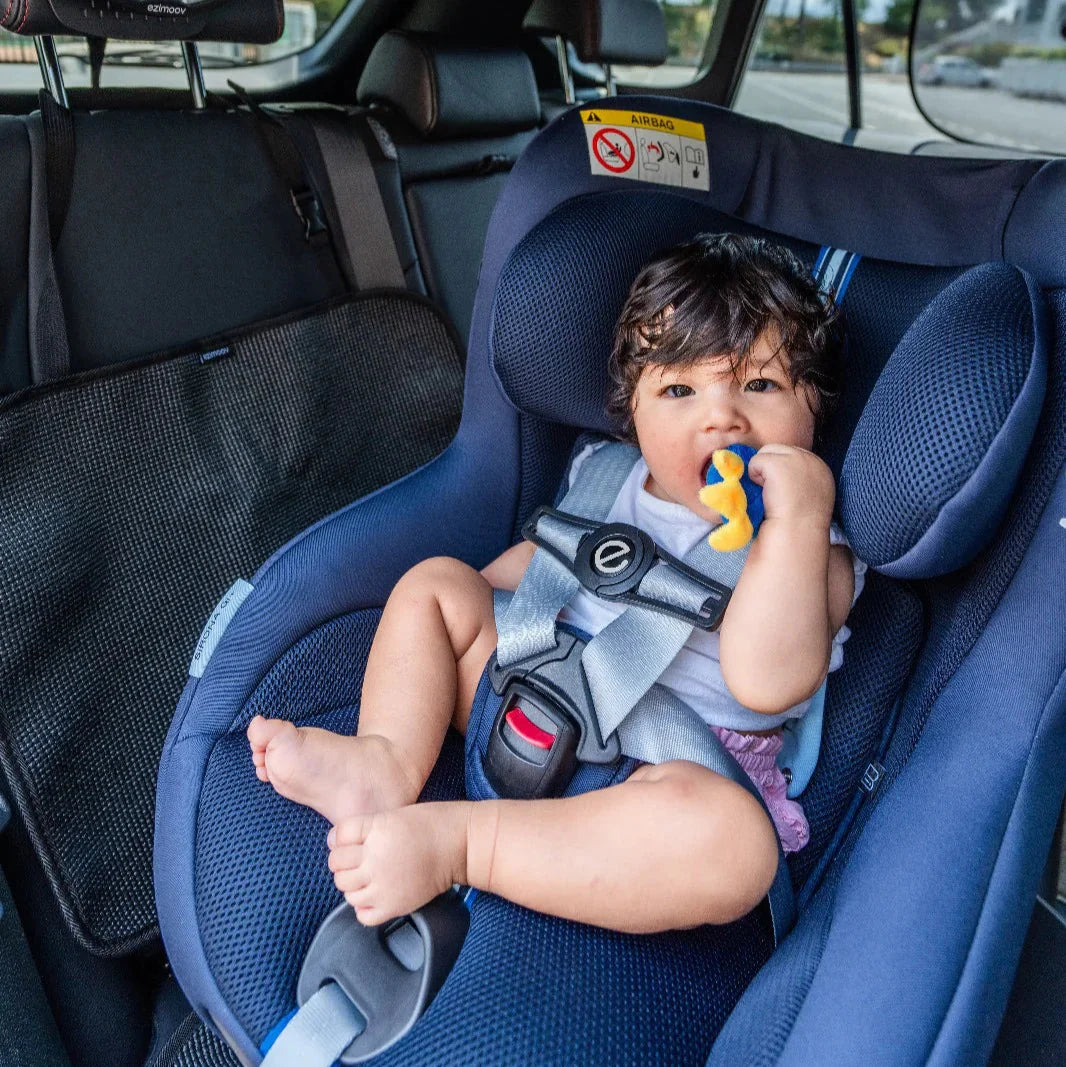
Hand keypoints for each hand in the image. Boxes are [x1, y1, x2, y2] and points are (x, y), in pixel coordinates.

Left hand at [327, 803, 468, 925]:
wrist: (458, 846)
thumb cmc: (430, 825)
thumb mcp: (392, 815)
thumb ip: (363, 828)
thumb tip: (336, 842)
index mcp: (376, 832)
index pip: (337, 838)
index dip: (340, 839)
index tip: (349, 842)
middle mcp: (375, 860)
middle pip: (337, 866)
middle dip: (343, 862)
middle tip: (358, 860)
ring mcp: (384, 886)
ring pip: (346, 891)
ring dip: (352, 884)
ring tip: (367, 877)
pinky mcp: (394, 906)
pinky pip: (363, 915)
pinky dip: (364, 907)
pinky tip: (374, 894)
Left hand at [746, 444, 834, 526]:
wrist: (796, 532)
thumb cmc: (798, 524)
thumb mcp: (808, 498)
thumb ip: (798, 481)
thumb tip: (774, 475)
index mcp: (821, 469)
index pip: (793, 456)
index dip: (780, 471)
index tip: (779, 490)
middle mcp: (812, 459)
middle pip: (778, 450)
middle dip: (770, 468)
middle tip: (772, 493)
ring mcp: (796, 458)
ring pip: (766, 453)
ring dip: (761, 473)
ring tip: (769, 494)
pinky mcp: (778, 462)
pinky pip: (755, 462)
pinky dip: (753, 476)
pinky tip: (764, 492)